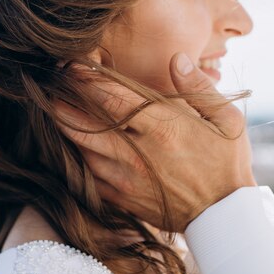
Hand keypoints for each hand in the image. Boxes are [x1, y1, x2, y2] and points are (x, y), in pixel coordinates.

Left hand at [55, 52, 256, 231]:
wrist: (223, 215)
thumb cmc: (225, 162)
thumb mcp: (226, 120)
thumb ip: (198, 87)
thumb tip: (175, 58)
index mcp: (162, 127)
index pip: (112, 97)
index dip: (87, 79)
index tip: (71, 65)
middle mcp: (137, 151)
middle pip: (85, 123)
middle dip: (62, 101)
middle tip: (47, 85)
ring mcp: (126, 177)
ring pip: (81, 148)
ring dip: (64, 127)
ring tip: (52, 108)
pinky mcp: (121, 197)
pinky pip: (87, 174)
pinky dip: (75, 156)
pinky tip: (69, 144)